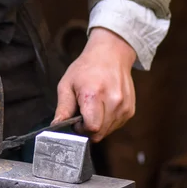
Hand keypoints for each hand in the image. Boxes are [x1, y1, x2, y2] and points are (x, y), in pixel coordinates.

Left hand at [52, 27, 136, 141]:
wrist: (111, 55)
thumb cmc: (86, 68)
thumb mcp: (67, 84)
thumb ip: (63, 107)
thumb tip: (56, 125)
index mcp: (94, 95)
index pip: (91, 128)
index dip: (80, 128)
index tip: (75, 120)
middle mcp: (113, 102)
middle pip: (99, 133)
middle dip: (87, 129)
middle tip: (82, 115)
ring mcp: (124, 107)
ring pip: (107, 131)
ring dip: (97, 126)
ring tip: (92, 109)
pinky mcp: (130, 110)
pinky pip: (115, 126)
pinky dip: (107, 122)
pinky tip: (102, 108)